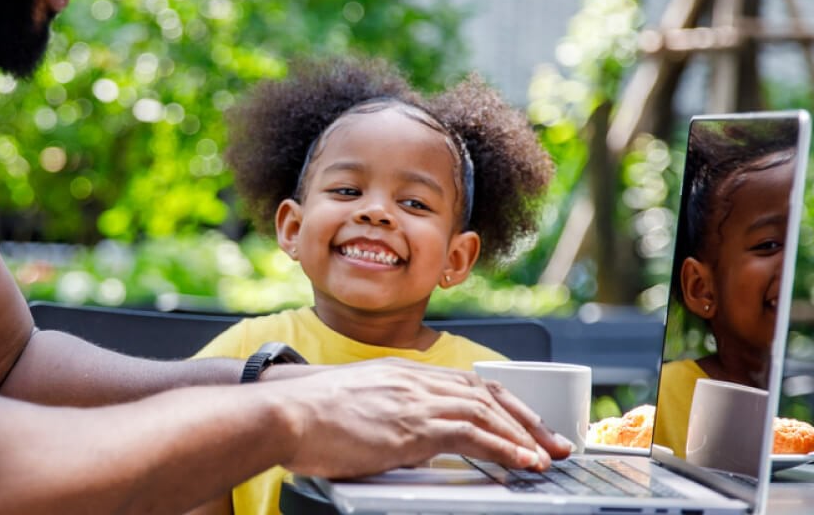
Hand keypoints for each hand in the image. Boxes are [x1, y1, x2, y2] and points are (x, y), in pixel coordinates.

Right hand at [273, 358, 572, 478]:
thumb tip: (401, 440)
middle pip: (486, 391)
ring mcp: (415, 399)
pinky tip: (524, 462)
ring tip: (548, 456)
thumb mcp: (352, 406)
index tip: (522, 421)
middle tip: (553, 439)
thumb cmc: (303, 416)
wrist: (283, 412)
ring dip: (524, 435)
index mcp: (399, 373)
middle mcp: (413, 379)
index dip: (500, 401)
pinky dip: (506, 447)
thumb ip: (384, 416)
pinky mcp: (414, 425)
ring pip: (487, 410)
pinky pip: (475, 433)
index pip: (464, 382)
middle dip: (525, 417)